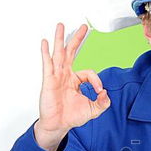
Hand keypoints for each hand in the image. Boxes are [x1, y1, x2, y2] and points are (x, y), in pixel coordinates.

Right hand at [35, 23, 110, 145]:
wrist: (58, 125)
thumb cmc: (71, 117)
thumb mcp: (93, 110)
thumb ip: (103, 102)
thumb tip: (106, 92)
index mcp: (75, 80)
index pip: (89, 72)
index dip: (97, 81)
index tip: (100, 92)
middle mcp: (65, 75)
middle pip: (72, 52)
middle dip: (77, 39)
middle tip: (83, 26)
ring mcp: (56, 76)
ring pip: (59, 54)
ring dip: (60, 39)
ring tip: (60, 25)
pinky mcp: (49, 80)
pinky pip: (47, 64)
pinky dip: (46, 53)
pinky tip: (45, 42)